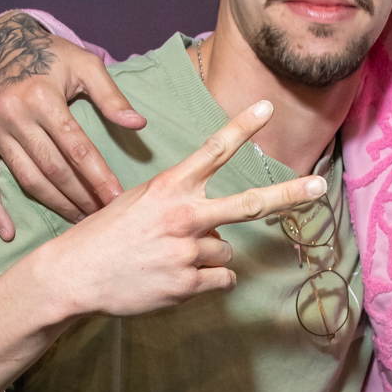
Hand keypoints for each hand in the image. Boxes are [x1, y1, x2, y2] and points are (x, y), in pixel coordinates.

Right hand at [0, 12, 143, 239]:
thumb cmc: (49, 55)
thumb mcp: (83, 64)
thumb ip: (111, 96)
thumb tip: (138, 125)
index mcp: (41, 97)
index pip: (76, 148)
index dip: (98, 177)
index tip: (117, 199)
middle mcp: (13, 114)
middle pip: (54, 169)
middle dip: (81, 197)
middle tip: (103, 217)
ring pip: (27, 178)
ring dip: (54, 205)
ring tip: (78, 222)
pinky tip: (8, 233)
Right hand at [37, 102, 323, 319]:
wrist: (73, 273)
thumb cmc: (106, 235)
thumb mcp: (138, 202)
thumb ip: (180, 203)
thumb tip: (217, 222)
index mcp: (168, 187)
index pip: (213, 150)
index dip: (242, 127)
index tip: (267, 107)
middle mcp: (183, 215)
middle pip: (249, 203)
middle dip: (287, 194)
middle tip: (318, 188)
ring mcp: (187, 251)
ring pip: (227, 250)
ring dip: (208, 255)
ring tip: (171, 256)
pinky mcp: (187, 284)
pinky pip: (221, 280)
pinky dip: (207, 280)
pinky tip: (175, 277)